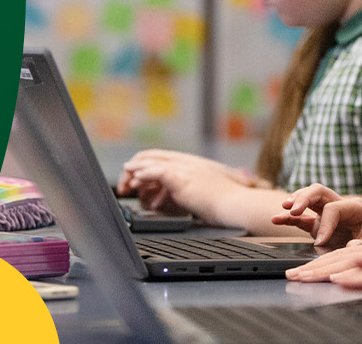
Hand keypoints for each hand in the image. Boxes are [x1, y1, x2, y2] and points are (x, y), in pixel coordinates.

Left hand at [115, 150, 251, 215]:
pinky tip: (135, 181)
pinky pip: (156, 171)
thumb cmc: (227, 202)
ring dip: (133, 173)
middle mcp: (186, 162)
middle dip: (134, 169)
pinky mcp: (181, 178)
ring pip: (150, 162)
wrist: (237, 204)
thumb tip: (179, 197)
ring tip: (125, 184)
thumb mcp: (207, 192)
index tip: (135, 178)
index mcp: (191, 163)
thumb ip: (191, 190)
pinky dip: (143, 174)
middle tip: (124, 184)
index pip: (161, 158)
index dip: (145, 166)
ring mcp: (183, 168)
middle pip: (151, 157)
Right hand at [272, 184, 361, 246]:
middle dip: (304, 197)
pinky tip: (276, 219)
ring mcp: (327, 214)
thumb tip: (350, 244)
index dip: (325, 224)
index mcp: (356, 208)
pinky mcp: (318, 225)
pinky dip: (288, 218)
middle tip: (293, 208)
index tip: (320, 242)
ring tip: (285, 207)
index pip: (334, 208)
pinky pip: (301, 218)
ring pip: (308, 198)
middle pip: (318, 191)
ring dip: (295, 201)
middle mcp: (340, 206)